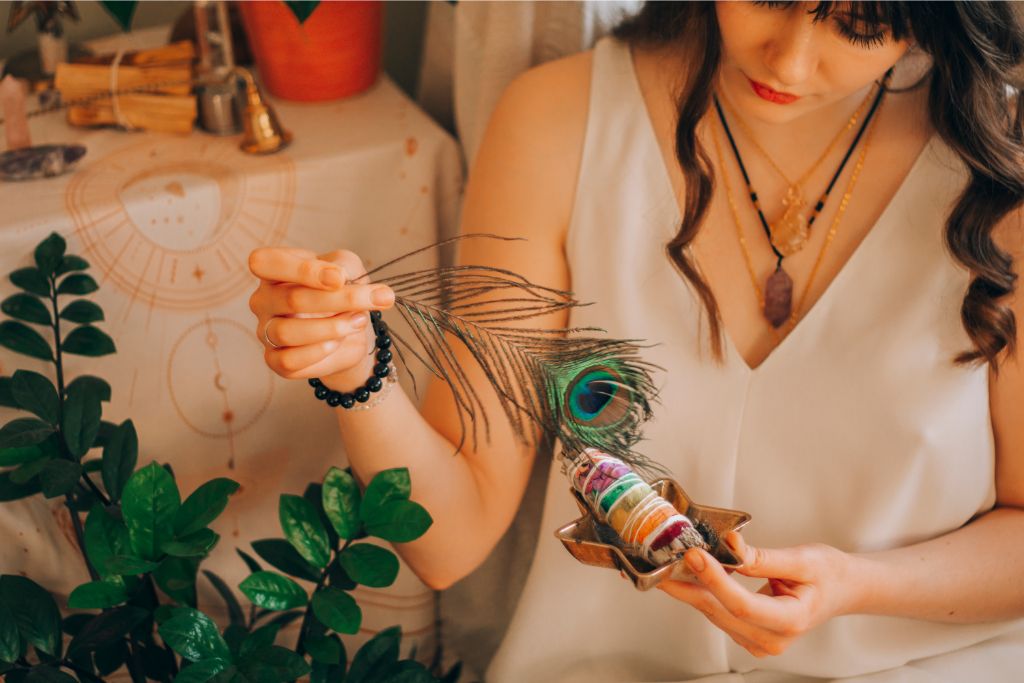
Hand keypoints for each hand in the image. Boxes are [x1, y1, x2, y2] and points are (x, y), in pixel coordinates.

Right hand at [247, 247, 394, 381]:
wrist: (351, 332)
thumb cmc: (342, 292)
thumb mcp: (348, 268)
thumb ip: (342, 265)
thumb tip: (339, 277)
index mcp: (273, 270)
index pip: (265, 262)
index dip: (302, 270)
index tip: (340, 278)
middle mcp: (263, 300)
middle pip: (291, 299)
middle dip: (340, 299)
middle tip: (378, 299)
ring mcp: (265, 331)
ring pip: (287, 332)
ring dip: (332, 328)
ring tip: (358, 321)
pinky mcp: (274, 360)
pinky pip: (288, 360)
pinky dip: (319, 351)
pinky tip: (338, 342)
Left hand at [657, 531, 859, 657]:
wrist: (842, 590)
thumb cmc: (828, 575)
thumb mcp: (803, 559)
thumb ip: (764, 557)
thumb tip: (729, 543)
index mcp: (791, 621)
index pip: (742, 604)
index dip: (715, 579)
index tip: (694, 555)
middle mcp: (772, 639)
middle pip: (721, 612)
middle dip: (690, 585)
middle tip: (664, 561)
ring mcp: (759, 642)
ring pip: (715, 614)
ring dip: (690, 589)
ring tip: (667, 565)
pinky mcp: (748, 635)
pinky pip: (718, 613)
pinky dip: (702, 593)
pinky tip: (687, 575)